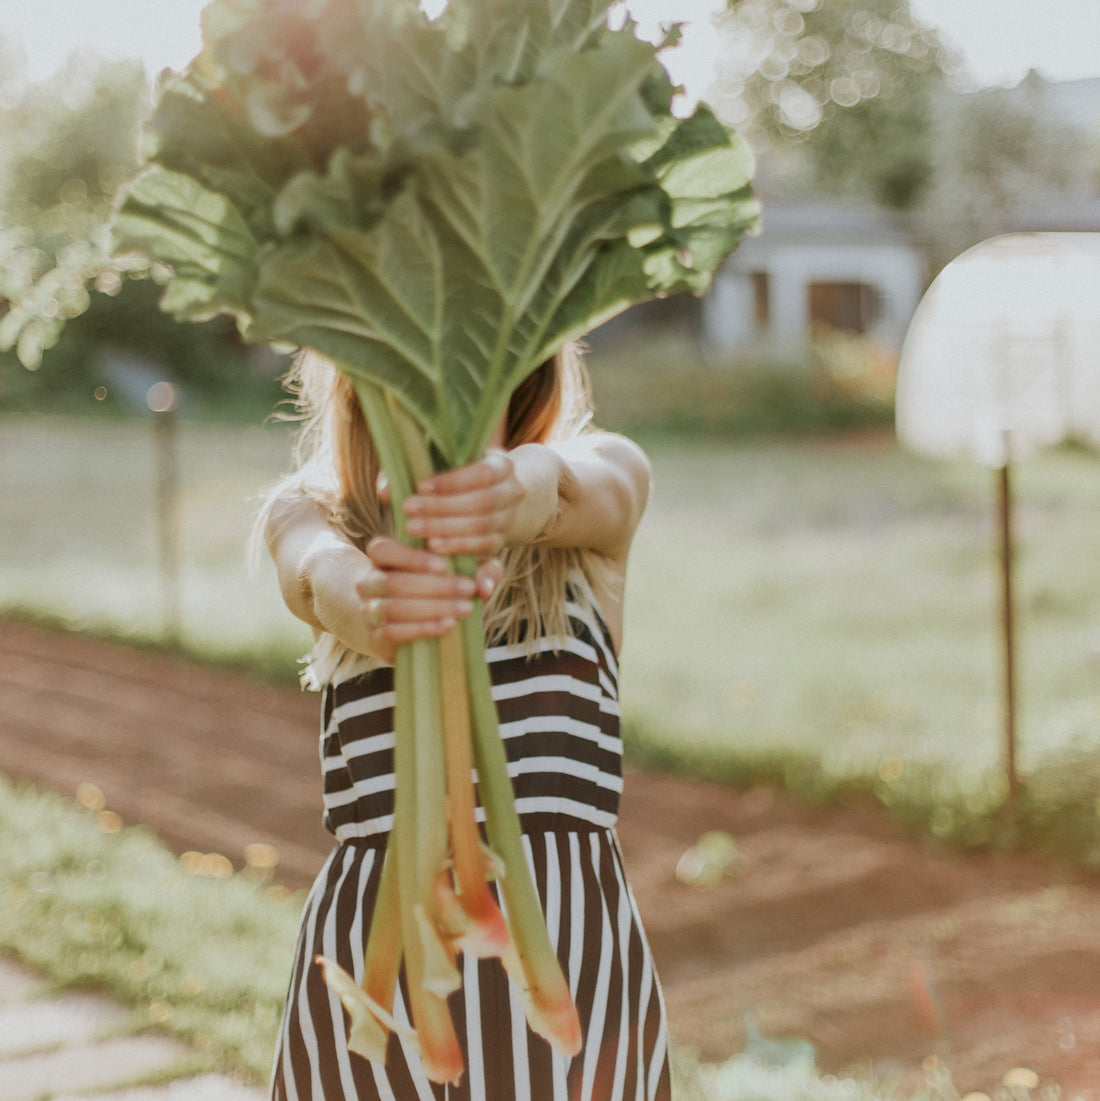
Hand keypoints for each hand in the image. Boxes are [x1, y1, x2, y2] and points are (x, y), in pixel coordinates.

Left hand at [400, 451, 524, 556]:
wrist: (492, 499)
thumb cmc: (455, 478)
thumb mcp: (440, 467)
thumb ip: (409, 473)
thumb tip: (384, 492)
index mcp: (502, 465)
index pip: (482, 472)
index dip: (452, 481)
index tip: (420, 486)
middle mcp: (512, 491)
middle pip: (483, 502)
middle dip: (443, 507)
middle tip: (409, 509)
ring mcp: (509, 518)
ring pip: (483, 526)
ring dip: (447, 529)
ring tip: (414, 529)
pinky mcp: (501, 541)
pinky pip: (485, 547)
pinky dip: (459, 547)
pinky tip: (434, 547)